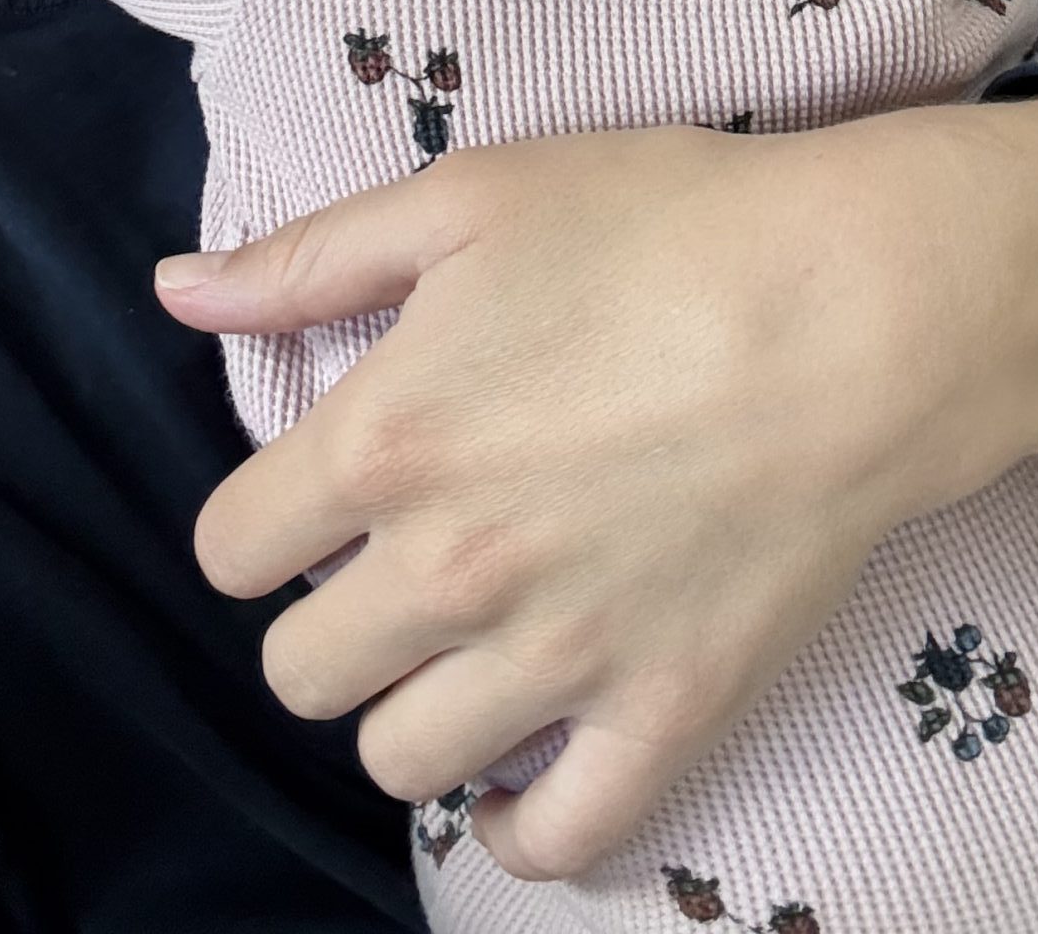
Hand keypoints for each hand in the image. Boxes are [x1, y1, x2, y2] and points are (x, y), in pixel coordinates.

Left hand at [154, 101, 1037, 879]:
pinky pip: (552, 840)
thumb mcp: (471, 197)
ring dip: (413, 706)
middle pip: (299, 672)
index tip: (324, 490)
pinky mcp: (667, 714)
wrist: (863, 302)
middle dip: (329, 614)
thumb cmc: (669, 224)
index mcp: (383, 443)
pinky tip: (531, 750)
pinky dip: (522, 818)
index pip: (230, 551)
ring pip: (399, 762)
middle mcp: (448, 571)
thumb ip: (308, 259)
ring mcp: (558, 659)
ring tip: (469, 638)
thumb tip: (174, 294)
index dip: (265, 519)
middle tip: (401, 557)